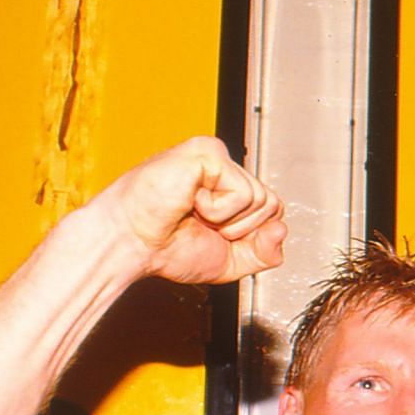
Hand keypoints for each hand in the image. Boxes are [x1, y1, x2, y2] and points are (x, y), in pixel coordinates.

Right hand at [100, 136, 285, 285]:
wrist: (131, 244)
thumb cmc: (167, 248)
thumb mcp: (230, 261)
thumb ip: (264, 252)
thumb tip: (282, 229)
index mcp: (226, 189)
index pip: (273, 210)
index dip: (253, 234)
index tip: (216, 237)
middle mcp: (223, 169)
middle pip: (272, 204)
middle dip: (241, 229)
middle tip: (201, 226)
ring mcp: (216, 157)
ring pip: (261, 198)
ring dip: (227, 221)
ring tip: (193, 214)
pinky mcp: (208, 153)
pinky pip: (243, 192)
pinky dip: (218, 210)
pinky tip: (190, 202)